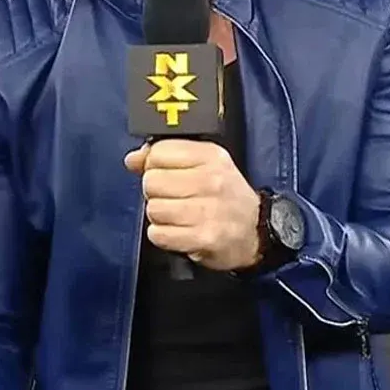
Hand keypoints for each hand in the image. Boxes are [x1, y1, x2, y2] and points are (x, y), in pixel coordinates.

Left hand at [124, 140, 261, 271]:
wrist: (256, 232)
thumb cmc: (225, 196)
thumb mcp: (204, 166)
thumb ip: (166, 156)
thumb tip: (133, 158)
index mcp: (210, 156)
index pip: (159, 152)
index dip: (154, 165)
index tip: (165, 173)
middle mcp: (211, 180)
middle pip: (152, 181)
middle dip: (155, 192)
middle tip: (172, 198)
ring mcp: (209, 210)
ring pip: (154, 209)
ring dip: (159, 216)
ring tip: (177, 216)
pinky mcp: (204, 237)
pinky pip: (159, 234)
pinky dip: (163, 236)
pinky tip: (178, 231)